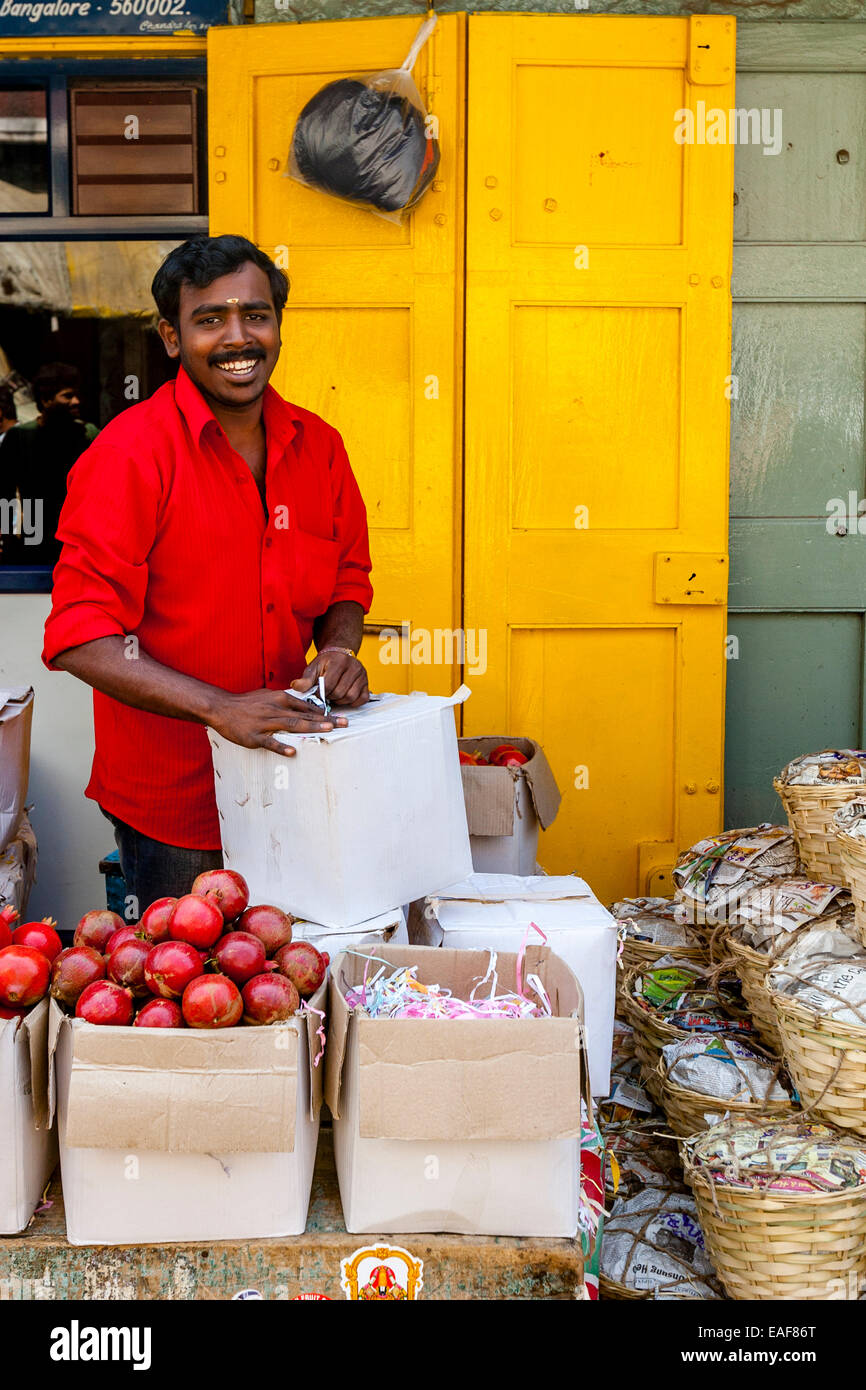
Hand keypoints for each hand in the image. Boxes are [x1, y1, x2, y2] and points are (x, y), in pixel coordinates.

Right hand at [208, 687, 346, 756]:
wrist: (222, 708)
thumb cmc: (247, 703)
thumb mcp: (268, 696)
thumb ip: (286, 700)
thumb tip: (303, 704)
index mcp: (280, 699)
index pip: (306, 705)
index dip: (324, 711)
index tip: (339, 716)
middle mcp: (276, 709)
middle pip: (305, 715)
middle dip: (326, 720)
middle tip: (344, 723)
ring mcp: (266, 723)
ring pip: (292, 725)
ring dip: (311, 728)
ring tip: (328, 730)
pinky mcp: (255, 736)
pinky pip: (271, 742)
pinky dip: (282, 747)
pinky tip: (293, 752)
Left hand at [292, 649, 368, 707]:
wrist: (340, 653)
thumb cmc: (326, 662)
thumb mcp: (314, 667)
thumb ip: (305, 679)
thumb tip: (296, 687)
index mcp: (339, 661)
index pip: (329, 685)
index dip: (320, 693)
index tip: (316, 694)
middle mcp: (354, 667)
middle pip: (340, 692)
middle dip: (330, 697)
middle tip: (325, 695)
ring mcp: (362, 675)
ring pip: (351, 697)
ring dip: (340, 700)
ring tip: (334, 695)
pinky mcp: (367, 683)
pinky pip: (362, 699)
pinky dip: (353, 702)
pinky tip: (344, 697)